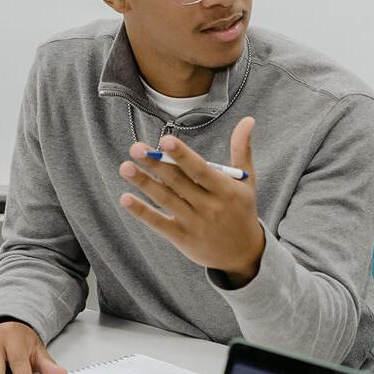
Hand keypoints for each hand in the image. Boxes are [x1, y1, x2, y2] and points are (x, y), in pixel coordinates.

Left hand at [119, 116, 264, 287]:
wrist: (243, 254)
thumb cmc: (242, 210)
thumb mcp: (247, 182)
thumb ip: (242, 149)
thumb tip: (248, 119)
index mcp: (226, 190)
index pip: (200, 170)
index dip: (182, 156)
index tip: (164, 140)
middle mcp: (210, 207)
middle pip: (178, 183)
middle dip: (156, 165)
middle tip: (135, 148)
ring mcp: (195, 224)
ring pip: (166, 200)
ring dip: (144, 184)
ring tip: (125, 167)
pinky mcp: (182, 238)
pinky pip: (159, 223)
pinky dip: (142, 212)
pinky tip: (126, 198)